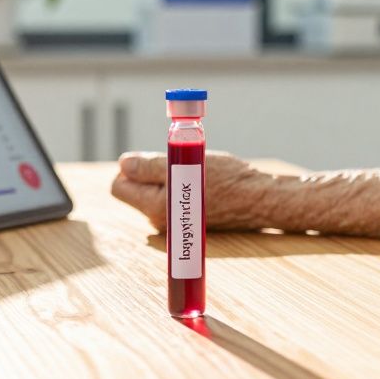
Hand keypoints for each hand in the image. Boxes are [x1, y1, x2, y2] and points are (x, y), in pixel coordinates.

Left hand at [111, 151, 275, 230]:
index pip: (118, 186)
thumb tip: (123, 164)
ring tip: (194, 170)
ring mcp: (174, 223)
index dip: (131, 166)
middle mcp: (161, 220)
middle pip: (134, 190)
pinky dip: (179, 187)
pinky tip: (200, 182)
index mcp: (156, 207)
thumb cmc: (227, 179)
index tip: (154, 155)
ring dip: (166, 178)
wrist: (260, 199)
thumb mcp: (185, 163)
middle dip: (148, 171)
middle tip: (178, 159)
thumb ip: (150, 165)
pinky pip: (170, 199)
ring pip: (153, 193)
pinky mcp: (187, 221)